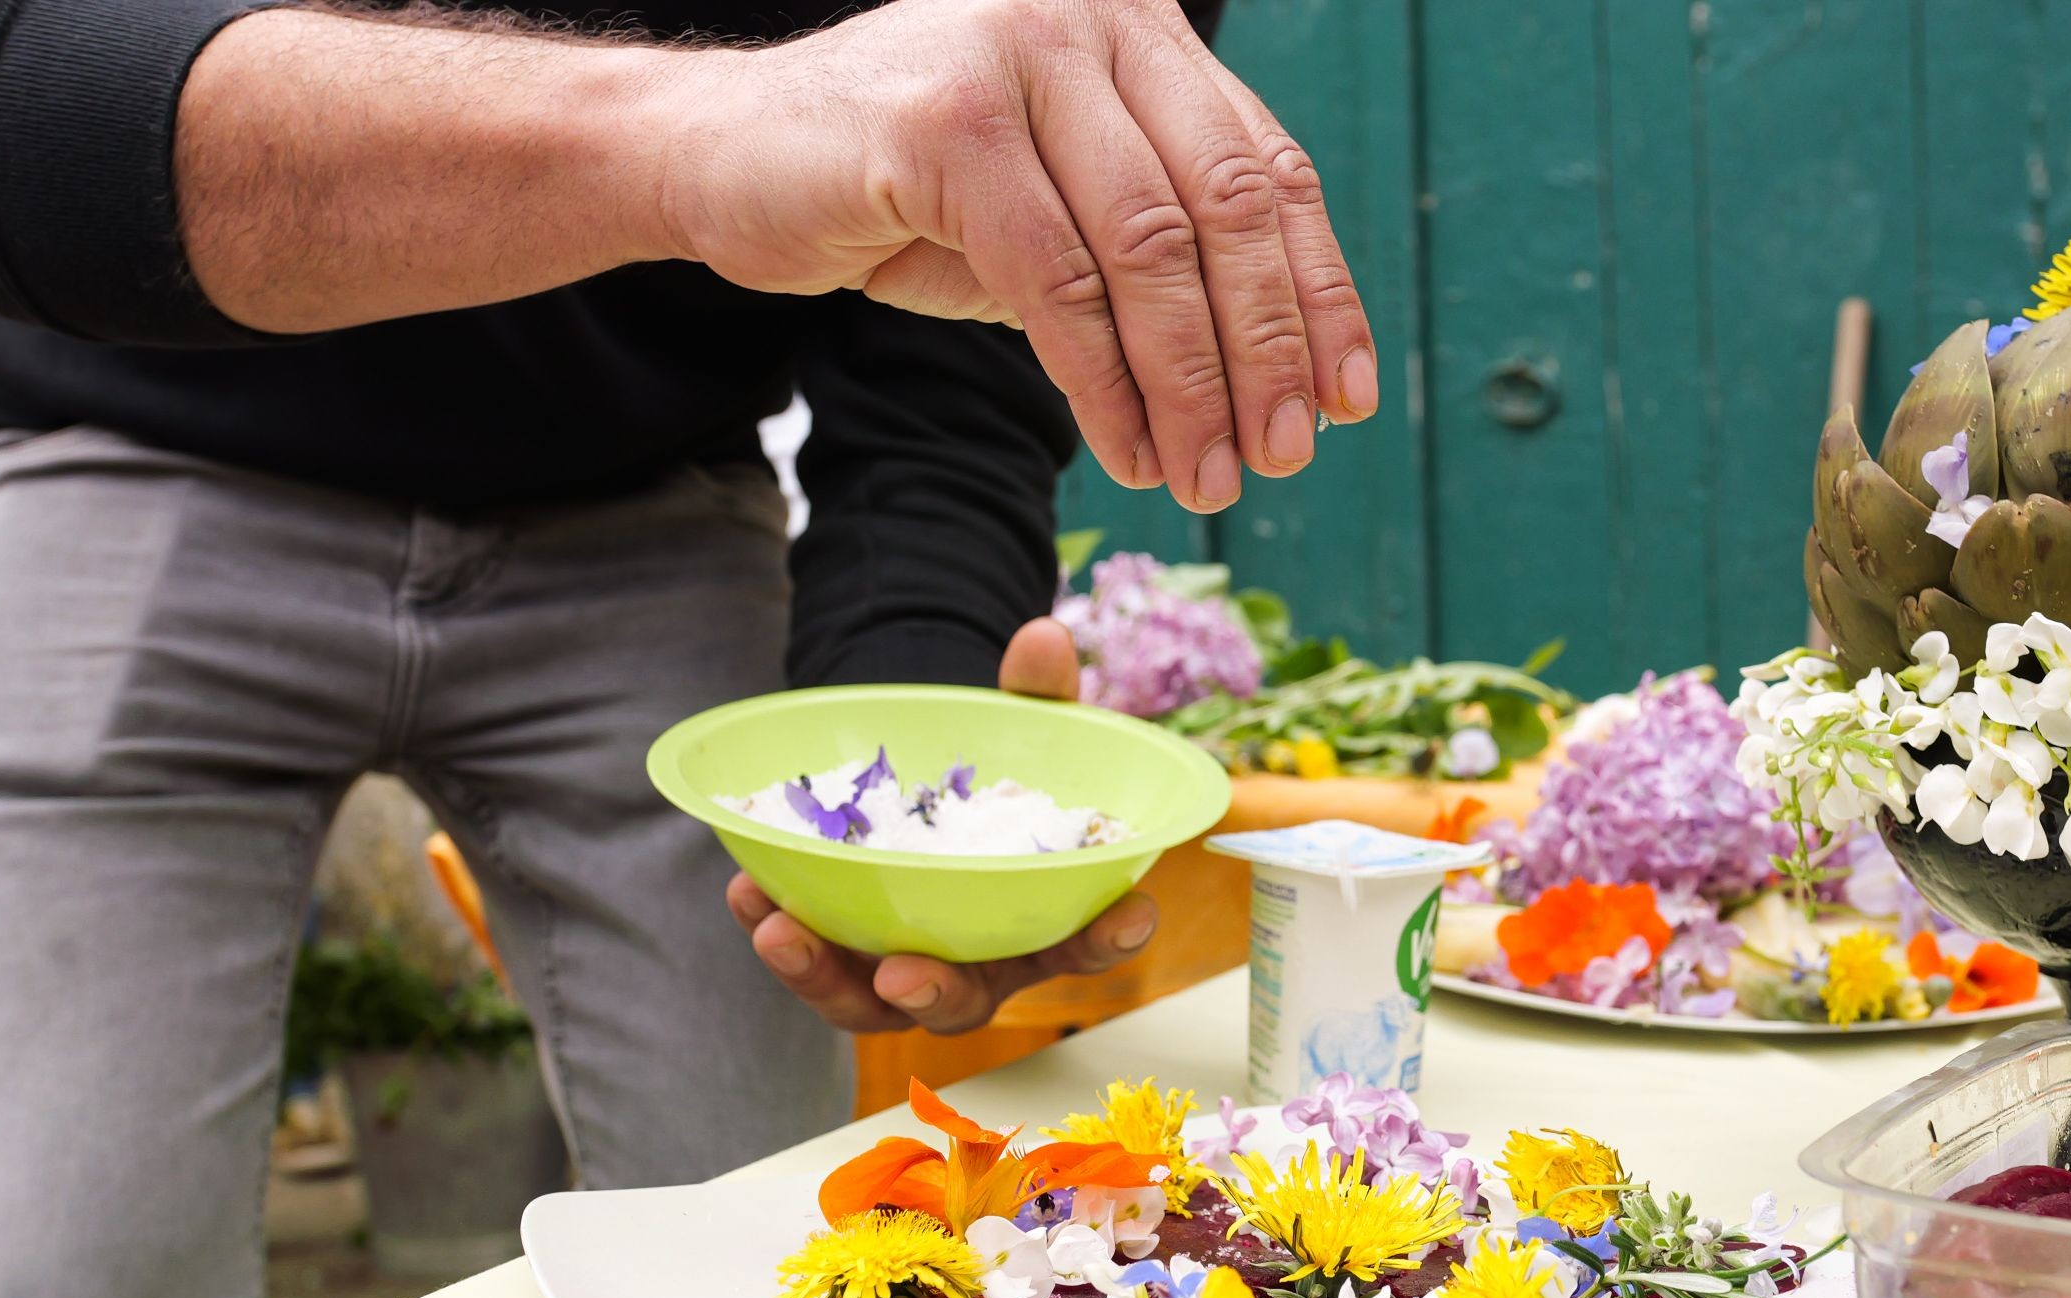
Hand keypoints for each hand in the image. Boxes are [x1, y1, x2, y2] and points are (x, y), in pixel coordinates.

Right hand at [653, 0, 1377, 513]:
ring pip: (1148, 251)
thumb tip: (1286, 369)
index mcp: (1139, 30)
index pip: (1267, 169)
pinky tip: (1130, 446)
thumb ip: (1160, 246)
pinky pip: (1057, 281)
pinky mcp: (943, 123)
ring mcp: (1015, 53)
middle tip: (1284, 454)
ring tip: (1206, 479)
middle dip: (1265, 350)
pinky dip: (1104, 382)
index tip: (1348, 395)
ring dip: (1190, 384)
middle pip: (1225, 208)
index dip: (1318, 290)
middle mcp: (1090, 18)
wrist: (723, 159)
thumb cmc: (903, 191)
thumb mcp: (1060, 206)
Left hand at [725, 618, 1161, 1034]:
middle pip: (966, 1000)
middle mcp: (978, 963)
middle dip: (935, 992)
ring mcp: (906, 970)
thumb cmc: (989, 779)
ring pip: (870, 1001)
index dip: (1113, 935)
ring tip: (779, 931)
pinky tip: (748, 891)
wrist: (918, 790)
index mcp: (1044, 918)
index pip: (1090, 939)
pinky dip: (781, 932)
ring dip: (823, 976)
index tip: (1131, 916)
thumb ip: (1034, 696)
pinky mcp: (844, 964)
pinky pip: (813, 964)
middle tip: (900, 972)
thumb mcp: (1016, 730)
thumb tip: (1043, 636)